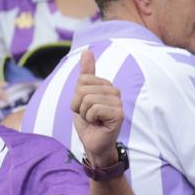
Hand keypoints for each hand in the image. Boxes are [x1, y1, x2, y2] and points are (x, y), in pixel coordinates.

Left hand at [69, 49, 123, 164]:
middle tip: (88, 116)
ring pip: (88, 100)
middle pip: (83, 89)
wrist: (93, 143)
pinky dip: (91, 119)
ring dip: (85, 114)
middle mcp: (115, 91)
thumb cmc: (88, 122)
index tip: (84, 108)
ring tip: (93, 120)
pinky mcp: (118, 114)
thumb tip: (87, 51)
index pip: (82, 80)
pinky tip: (99, 124)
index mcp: (106, 85)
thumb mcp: (81, 96)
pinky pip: (94, 109)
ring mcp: (118, 102)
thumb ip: (85, 74)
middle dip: (79, 106)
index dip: (76, 97)